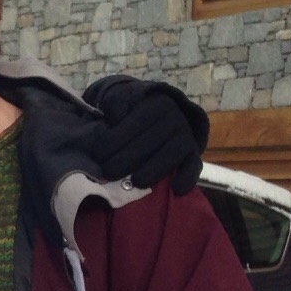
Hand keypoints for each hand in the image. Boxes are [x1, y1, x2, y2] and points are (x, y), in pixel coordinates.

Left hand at [87, 78, 206, 194]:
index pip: (133, 125)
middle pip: (150, 142)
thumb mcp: (122, 101)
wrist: (163, 117)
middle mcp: (174, 118)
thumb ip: (116, 106)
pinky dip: (187, 178)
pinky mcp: (193, 153)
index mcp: (155, 105)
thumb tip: (114, 120)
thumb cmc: (133, 113)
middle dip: (126, 160)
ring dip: (153, 170)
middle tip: (108, 173)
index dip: (113, 142)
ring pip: (172, 154)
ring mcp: (186, 136)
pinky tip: (176, 189)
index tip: (97, 155)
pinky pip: (194, 165)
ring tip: (136, 182)